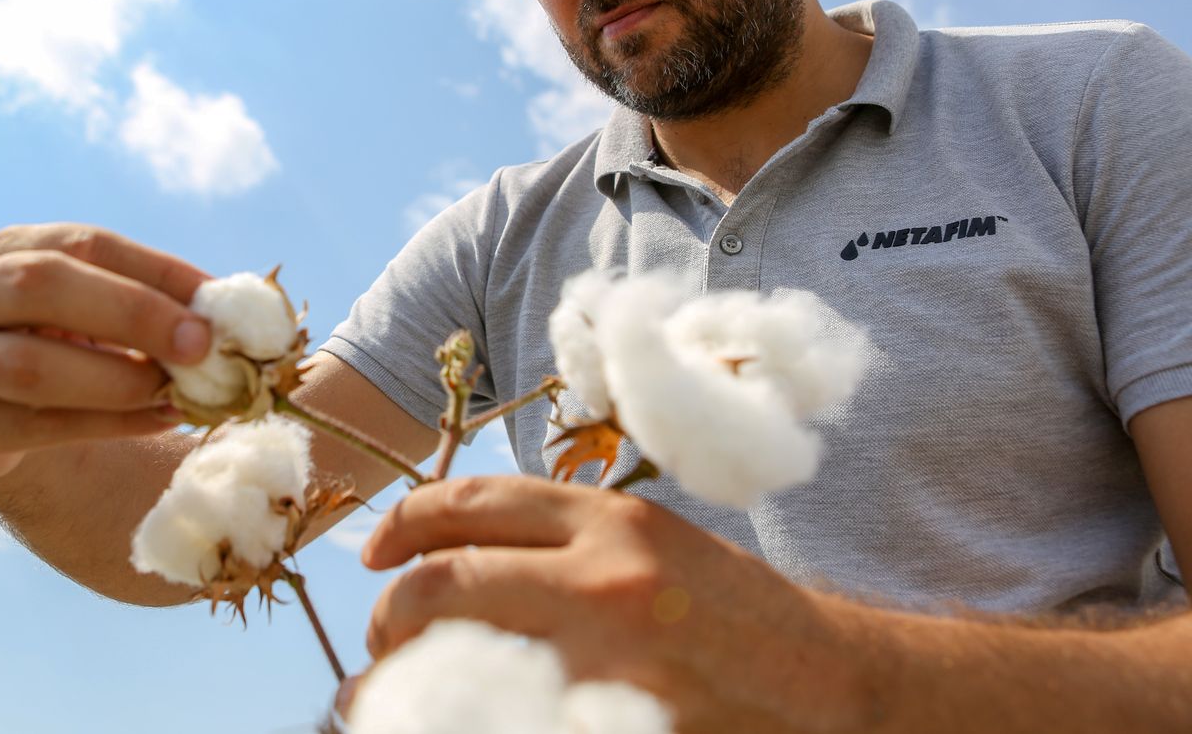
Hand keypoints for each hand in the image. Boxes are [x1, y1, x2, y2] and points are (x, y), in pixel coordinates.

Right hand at [0, 223, 212, 483]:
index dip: (155, 269)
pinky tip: (158, 420)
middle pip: (41, 285)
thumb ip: (138, 302)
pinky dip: (108, 425)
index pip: (86, 243)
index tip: (216, 299)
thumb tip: (229, 314)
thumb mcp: (76, 308)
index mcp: (3, 249)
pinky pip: (39, 428)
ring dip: (115, 380)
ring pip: (29, 365)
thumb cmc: (47, 344)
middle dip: (130, 312)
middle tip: (198, 343)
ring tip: (175, 392)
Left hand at [360, 475, 875, 731]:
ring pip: (457, 664)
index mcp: (613, 520)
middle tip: (378, 638)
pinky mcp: (619, 726)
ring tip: (388, 696)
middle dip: (388, 613)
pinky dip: (465, 725)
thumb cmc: (741, 619)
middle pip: (442, 582)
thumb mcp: (657, 548)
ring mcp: (609, 663)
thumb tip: (461, 560)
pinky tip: (453, 725)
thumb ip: (568, 544)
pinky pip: (509, 723)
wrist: (838, 687)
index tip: (374, 554)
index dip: (404, 523)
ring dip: (405, 684)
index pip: (471, 501)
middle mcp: (603, 579)